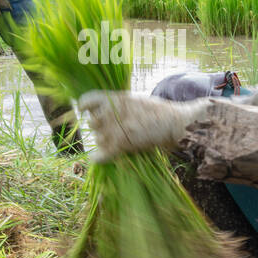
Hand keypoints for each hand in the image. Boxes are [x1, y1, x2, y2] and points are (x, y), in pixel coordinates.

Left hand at [76, 91, 205, 162]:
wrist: (173, 122)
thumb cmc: (154, 110)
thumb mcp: (132, 99)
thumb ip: (114, 104)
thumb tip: (94, 112)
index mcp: (113, 98)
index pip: (86, 101)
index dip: (84, 106)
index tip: (85, 111)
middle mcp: (110, 113)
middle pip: (91, 123)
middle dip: (100, 127)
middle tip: (114, 129)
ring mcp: (114, 130)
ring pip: (98, 140)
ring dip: (105, 142)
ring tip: (120, 140)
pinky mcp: (120, 146)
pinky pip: (99, 157)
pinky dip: (98, 158)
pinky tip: (98, 158)